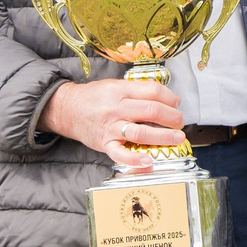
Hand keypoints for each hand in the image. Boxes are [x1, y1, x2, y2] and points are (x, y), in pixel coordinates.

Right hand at [41, 78, 186, 167]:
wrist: (66, 109)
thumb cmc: (94, 98)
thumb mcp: (115, 86)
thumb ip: (140, 91)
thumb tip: (171, 100)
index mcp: (120, 91)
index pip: (153, 91)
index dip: (170, 98)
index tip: (177, 104)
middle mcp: (116, 108)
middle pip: (152, 110)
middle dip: (173, 117)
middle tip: (180, 122)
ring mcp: (110, 127)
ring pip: (142, 132)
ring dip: (164, 136)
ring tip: (177, 138)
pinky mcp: (104, 144)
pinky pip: (120, 154)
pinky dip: (135, 159)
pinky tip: (148, 160)